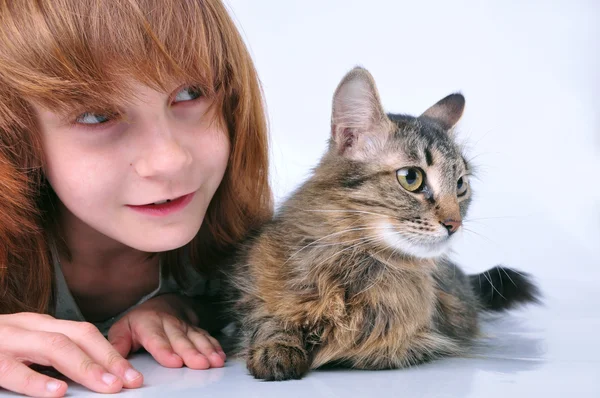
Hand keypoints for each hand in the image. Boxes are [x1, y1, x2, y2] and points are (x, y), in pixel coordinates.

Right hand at [0, 312, 142, 396]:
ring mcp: (7, 340)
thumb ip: (55, 356)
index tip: (133, 375)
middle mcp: (28, 326)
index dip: (111, 353)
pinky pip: (12, 370)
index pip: (85, 333)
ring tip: (106, 386)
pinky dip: (37, 382)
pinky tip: (57, 393)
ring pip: (53, 347)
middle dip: (107, 360)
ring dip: (84, 367)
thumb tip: (97, 374)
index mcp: (41, 324)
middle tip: (129, 382)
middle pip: (78, 337)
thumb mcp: (27, 346)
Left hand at [108, 294, 225, 369]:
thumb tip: (112, 362)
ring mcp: (184, 325)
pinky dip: (215, 346)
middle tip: (200, 364)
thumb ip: (117, 346)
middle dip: (191, 352)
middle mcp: (169, 323)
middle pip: (181, 339)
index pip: (157, 339)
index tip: (173, 362)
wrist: (159, 303)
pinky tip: (221, 356)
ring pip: (197, 338)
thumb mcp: (122, 329)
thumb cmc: (138, 322)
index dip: (166, 350)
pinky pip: (207, 336)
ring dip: (207, 350)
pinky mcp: (196, 328)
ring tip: (215, 362)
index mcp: (148, 323)